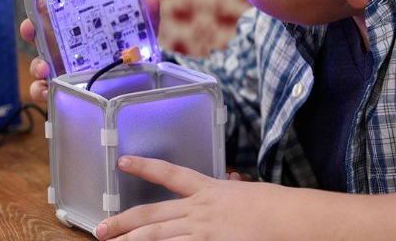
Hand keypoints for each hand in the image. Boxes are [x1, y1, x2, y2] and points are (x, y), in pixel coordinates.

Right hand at [19, 0, 161, 101]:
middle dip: (30, 32)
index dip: (42, 9)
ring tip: (44, 68)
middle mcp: (66, 52)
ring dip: (36, 67)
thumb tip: (153, 0)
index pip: (56, 18)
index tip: (38, 2)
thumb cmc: (131, 56)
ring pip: (40, 68)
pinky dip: (43, 93)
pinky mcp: (67, 92)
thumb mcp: (139, 37)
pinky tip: (47, 91)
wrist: (137, 86)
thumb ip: (146, 20)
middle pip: (40, 39)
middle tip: (30, 29)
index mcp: (79, 34)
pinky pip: (48, 94)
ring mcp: (63, 73)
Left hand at [94, 156, 287, 240]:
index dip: (145, 166)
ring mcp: (204, 230)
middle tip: (101, 229)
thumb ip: (233, 191)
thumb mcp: (251, 192)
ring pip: (158, 236)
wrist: (294, 218)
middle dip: (124, 221)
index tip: (123, 162)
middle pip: (153, 214)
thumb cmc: (278, 206)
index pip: (170, 174)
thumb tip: (232, 182)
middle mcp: (201, 208)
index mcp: (210, 189)